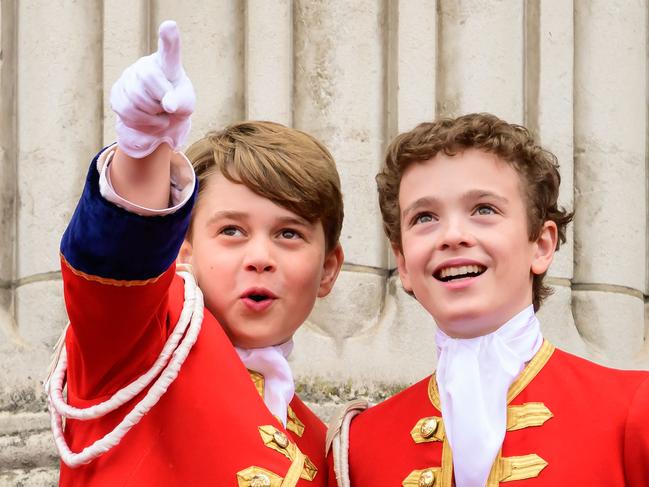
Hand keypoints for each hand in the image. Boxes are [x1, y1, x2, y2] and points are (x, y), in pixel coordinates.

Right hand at [110, 20, 195, 157]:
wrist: (159, 118)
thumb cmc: (177, 104)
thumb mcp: (186, 103)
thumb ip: (181, 102)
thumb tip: (168, 104)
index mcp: (167, 63)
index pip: (168, 50)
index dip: (169, 38)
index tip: (170, 26)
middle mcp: (145, 65)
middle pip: (148, 78)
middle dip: (160, 99)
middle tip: (167, 107)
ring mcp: (128, 77)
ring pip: (135, 97)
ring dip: (152, 114)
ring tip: (159, 112)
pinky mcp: (117, 92)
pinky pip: (126, 109)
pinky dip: (141, 121)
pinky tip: (149, 119)